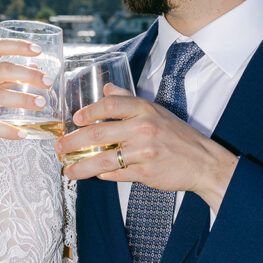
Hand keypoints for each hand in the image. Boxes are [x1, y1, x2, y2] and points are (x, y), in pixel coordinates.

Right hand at [0, 39, 50, 156]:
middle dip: (28, 75)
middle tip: (48, 82)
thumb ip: (5, 78)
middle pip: (0, 70)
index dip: (17, 46)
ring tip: (41, 103)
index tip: (38, 50)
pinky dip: (7, 130)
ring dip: (22, 99)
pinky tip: (23, 134)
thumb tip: (35, 68)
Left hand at [53, 88, 238, 213]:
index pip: (110, 104)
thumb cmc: (178, 136)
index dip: (88, 111)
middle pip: (98, 133)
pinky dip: (103, 176)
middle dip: (73, 142)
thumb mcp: (156, 111)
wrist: (203, 162)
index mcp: (145, 109)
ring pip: (103, 159)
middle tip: (59, 147)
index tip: (75, 119)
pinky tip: (95, 176)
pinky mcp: (146, 172)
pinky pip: (117, 175)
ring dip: (81, 166)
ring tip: (68, 170)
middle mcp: (143, 128)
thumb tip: (107, 86)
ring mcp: (144, 151)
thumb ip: (129, 99)